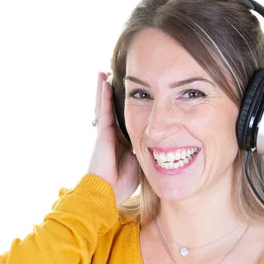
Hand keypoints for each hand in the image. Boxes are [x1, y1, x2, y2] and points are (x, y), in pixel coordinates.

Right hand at [87, 71, 139, 205]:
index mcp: (123, 139)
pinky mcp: (102, 133)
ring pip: (105, 105)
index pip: (126, 116)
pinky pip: (104, 110)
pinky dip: (104, 95)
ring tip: (104, 72)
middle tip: (114, 74)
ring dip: (105, 88)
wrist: (109, 192)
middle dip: (113, 92)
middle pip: (113, 107)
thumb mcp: (141, 160)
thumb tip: (161, 137)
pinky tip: (104, 81)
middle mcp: (113, 133)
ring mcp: (106, 132)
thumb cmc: (125, 180)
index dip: (128, 104)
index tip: (132, 91)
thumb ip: (147, 147)